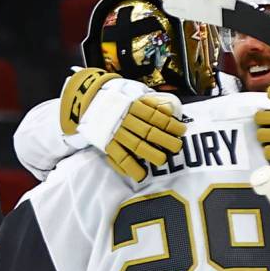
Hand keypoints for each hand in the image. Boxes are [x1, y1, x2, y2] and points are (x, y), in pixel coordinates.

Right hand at [59, 67, 185, 181]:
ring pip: (136, 145)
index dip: (170, 124)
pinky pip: (120, 158)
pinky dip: (131, 168)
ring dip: (151, 154)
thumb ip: (150, 103)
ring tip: (163, 160)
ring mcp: (116, 133)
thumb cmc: (117, 101)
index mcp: (133, 105)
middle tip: (177, 147)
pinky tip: (142, 175)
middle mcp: (125, 119)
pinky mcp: (107, 144)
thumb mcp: (132, 95)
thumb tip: (169, 111)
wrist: (87, 101)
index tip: (182, 130)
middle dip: (165, 140)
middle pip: (148, 131)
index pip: (155, 116)